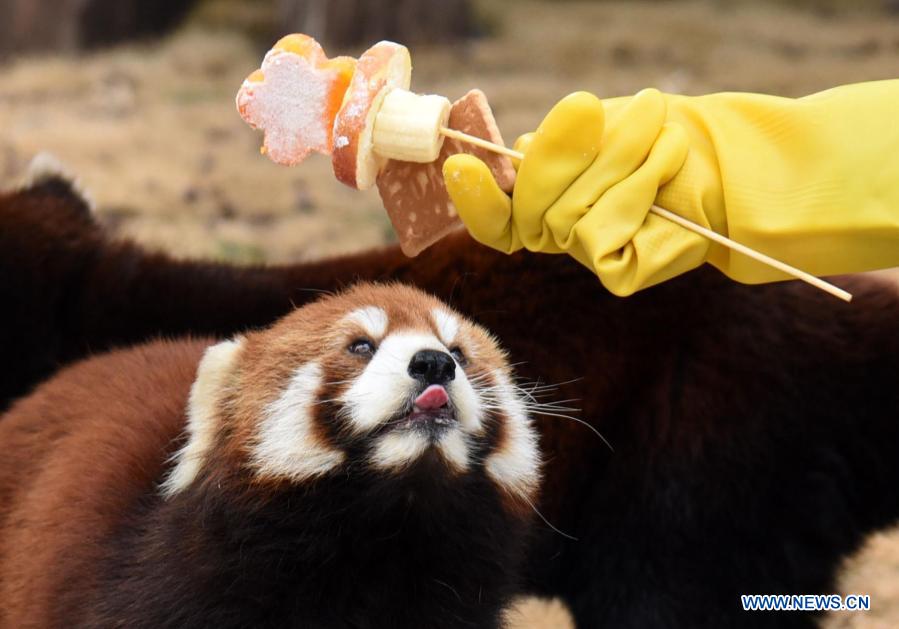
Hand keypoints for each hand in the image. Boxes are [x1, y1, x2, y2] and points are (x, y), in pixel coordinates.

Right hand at [443, 89, 712, 295]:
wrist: (727, 162)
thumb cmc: (654, 137)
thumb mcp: (597, 128)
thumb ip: (554, 145)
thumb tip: (523, 149)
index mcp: (543, 203)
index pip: (495, 220)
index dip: (474, 200)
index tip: (460, 164)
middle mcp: (558, 235)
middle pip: (529, 207)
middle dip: (558, 153)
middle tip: (587, 105)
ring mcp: (588, 257)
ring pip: (570, 212)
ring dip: (617, 153)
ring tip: (652, 115)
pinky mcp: (619, 273)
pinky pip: (605, 229)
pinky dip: (641, 181)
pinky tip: (668, 156)